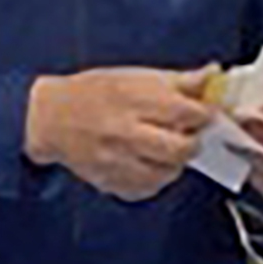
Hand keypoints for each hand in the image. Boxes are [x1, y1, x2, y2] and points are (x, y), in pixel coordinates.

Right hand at [27, 66, 216, 204]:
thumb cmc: (93, 93)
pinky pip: (149, 189)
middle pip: (181, 148)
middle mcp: (124, 132)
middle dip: (192, 142)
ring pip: (168, 173)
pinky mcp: (111, 183)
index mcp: (133, 99)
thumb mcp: (134, 76)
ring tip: (164, 148)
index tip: (202, 113)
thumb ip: (177, 80)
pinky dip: (155, 178)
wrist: (49, 117)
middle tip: (187, 135)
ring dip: (174, 162)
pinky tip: (146, 162)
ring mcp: (117, 162)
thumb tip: (213, 74)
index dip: (203, 114)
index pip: (186, 112)